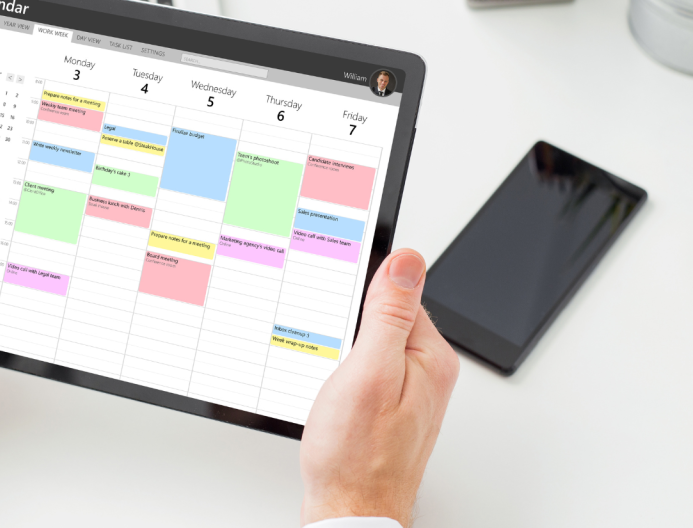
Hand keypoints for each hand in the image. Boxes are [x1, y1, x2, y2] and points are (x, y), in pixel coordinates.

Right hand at [300, 249, 459, 526]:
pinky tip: (335, 393)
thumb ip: (389, 314)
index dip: (364, 299)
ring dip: (346, 354)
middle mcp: (426, 373)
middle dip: (353, 328)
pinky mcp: (388, 408)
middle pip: (386, 318)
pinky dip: (345, 374)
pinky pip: (367, 371)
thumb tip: (407, 261)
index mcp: (429, 357)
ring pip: (372, 345)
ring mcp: (408, 392)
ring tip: (334, 381)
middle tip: (336, 360)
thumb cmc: (357, 455)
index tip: (342, 316)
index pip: (401, 294)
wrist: (350, 511)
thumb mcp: (370, 371)